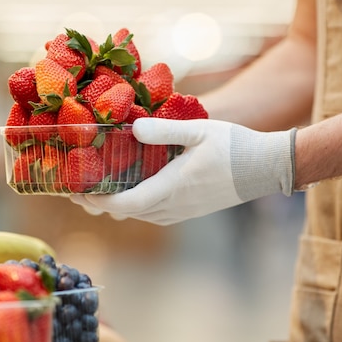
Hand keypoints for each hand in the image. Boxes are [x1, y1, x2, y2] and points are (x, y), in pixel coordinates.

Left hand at [70, 117, 296, 225]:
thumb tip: (133, 127)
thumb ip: (165, 130)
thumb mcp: (198, 131)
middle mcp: (172, 207)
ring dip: (114, 203)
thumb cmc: (235, 147)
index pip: (124, 203)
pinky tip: (127, 188)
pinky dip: (132, 203)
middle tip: (75, 188)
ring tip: (94, 188)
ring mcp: (180, 212)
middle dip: (97, 202)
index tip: (76, 190)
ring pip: (137, 214)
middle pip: (125, 212)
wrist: (266, 168)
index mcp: (171, 189)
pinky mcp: (187, 210)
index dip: (97, 199)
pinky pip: (151, 212)